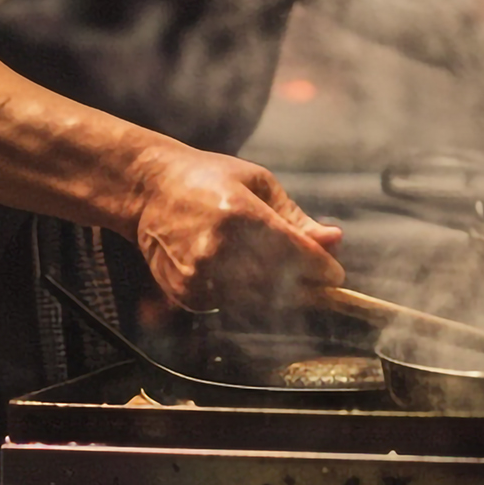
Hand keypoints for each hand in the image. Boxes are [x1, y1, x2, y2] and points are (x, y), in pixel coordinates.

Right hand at [127, 144, 343, 311]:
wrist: (149, 192)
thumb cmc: (208, 179)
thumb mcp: (258, 184)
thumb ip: (296, 217)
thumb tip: (334, 240)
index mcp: (240, 214)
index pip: (297, 255)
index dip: (323, 269)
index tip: (333, 273)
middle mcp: (218, 248)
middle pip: (282, 285)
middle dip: (305, 285)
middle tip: (312, 277)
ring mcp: (200, 275)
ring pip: (260, 301)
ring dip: (277, 293)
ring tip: (274, 271)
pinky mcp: (187, 293)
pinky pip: (232, 305)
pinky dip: (246, 296)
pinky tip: (240, 273)